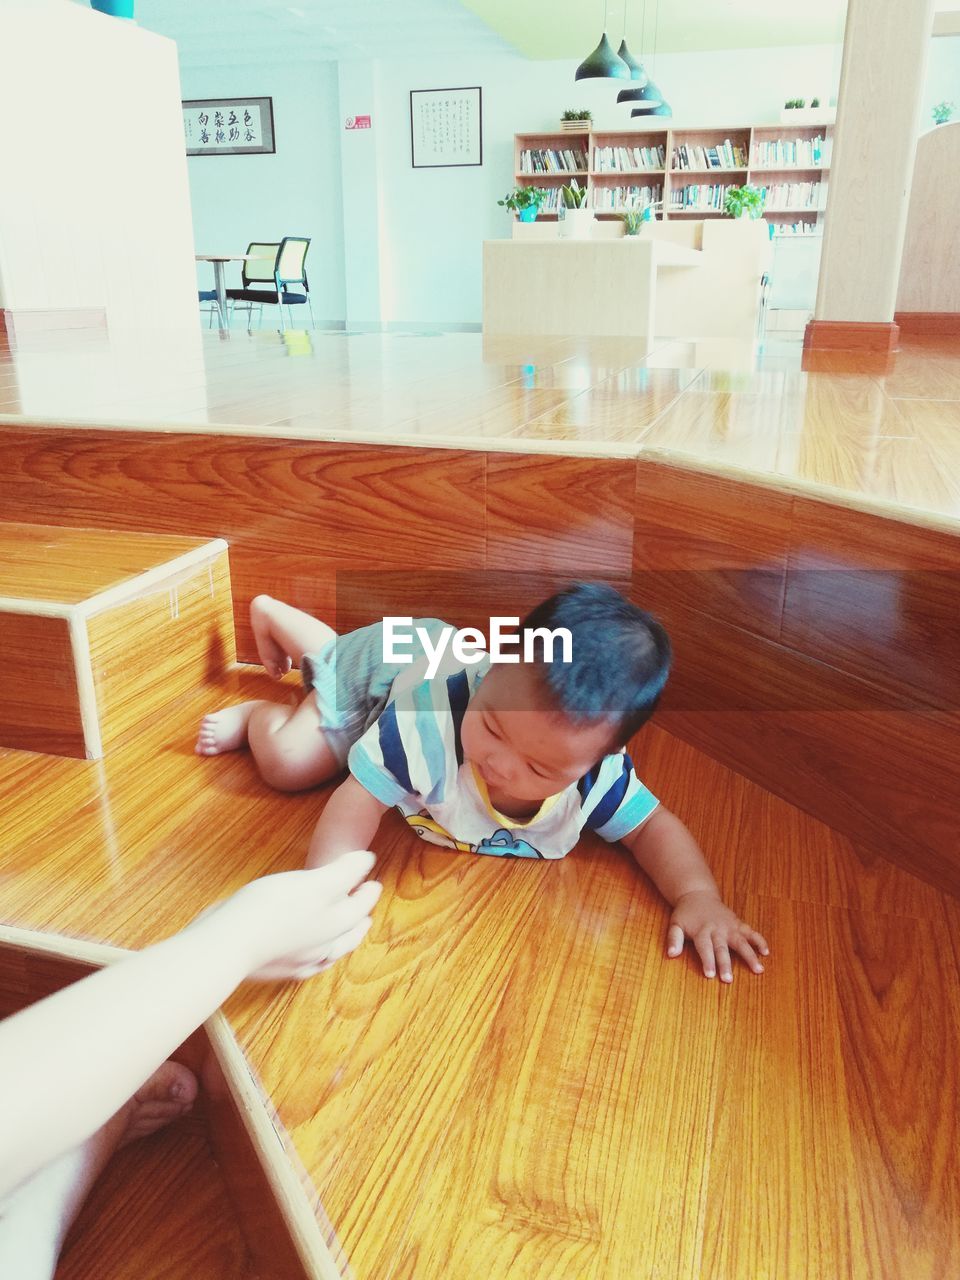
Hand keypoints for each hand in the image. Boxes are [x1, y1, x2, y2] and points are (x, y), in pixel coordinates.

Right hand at [214, 849, 382, 980]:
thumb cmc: (274, 909)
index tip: (374, 882)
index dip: (369, 891)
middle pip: (349, 931)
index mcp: (336, 924)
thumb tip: (367, 861)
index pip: (361, 905)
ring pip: (331, 950)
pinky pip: (306, 963)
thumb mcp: (315, 882)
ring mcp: (301, 961)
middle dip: (359, 917)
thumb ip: (344, 872)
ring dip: (342, 939)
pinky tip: (310, 956)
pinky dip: (316, 956)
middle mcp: (324, 946)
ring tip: (345, 932)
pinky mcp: (277, 968)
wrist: (229, 945)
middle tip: (366, 909)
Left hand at [666, 890, 768, 982]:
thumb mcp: (675, 924)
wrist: (697, 894)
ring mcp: (729, 926)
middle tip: (729, 979)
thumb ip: (673, 939)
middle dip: (725, 964)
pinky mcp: (737, 923)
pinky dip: (759, 941)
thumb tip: (671, 954)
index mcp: (701, 931)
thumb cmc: (686, 913)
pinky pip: (750, 932)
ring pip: (741, 941)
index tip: (710, 975)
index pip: (704, 948)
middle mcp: (717, 929)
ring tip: (758, 969)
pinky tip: (766, 952)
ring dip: (750, 955)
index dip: (707, 961)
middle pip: (722, 948)